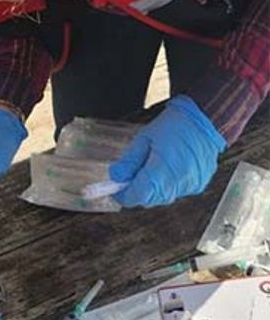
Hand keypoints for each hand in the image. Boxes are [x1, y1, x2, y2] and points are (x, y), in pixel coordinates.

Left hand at [108, 96, 224, 207]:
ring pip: (163, 197)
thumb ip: (129, 162)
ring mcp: (191, 185)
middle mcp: (178, 182)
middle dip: (137, 190)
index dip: (123, 195)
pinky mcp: (199, 184)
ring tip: (151, 167)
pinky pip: (177, 192)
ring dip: (152, 188)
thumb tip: (116, 177)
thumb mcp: (143, 139)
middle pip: (150, 199)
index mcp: (162, 171)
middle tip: (131, 174)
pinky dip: (167, 185)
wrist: (204, 120)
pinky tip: (167, 169)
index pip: (137, 196)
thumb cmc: (174, 126)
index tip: (115, 189)